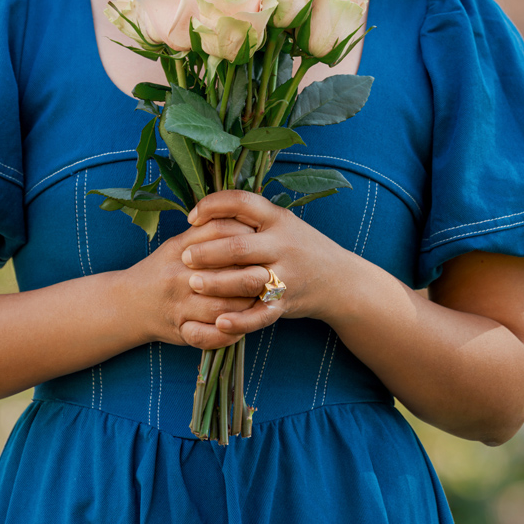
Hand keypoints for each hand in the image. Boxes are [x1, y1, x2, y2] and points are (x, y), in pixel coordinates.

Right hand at [125, 226, 264, 351]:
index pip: (221, 237)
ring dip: (246, 306)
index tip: (262, 240)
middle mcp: (178, 278)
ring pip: (222, 309)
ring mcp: (179, 307)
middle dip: (254, 275)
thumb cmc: (163, 269)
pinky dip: (229, 334)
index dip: (246, 237)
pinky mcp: (180, 332)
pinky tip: (242, 327)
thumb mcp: (178, 244)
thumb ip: (207, 230)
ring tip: (261, 300)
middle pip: (227, 275)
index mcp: (181, 250)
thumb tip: (246, 218)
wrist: (128, 303)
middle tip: (270, 274)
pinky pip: (209, 337)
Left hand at [178, 190, 349, 343]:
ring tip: (193, 284)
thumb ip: (249, 218)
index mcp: (278, 219)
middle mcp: (283, 244)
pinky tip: (219, 322)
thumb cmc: (300, 248)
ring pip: (246, 280)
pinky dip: (239, 321)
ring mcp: (287, 275)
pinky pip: (261, 315)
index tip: (192, 217)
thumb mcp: (281, 224)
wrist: (339, 280)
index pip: (241, 202)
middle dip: (206, 252)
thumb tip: (204, 212)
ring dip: (216, 283)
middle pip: (238, 246)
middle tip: (184, 256)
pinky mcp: (287, 303)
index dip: (212, 205)